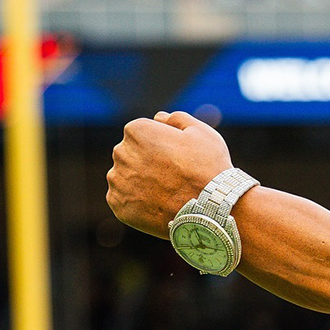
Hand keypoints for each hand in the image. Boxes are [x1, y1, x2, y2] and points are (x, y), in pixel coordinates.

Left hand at [106, 111, 232, 237]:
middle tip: (172, 180)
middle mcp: (121, 152)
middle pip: (130, 156)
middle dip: (147, 164)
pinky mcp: (119, 205)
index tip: (176, 161)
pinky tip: (156, 207)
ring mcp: (118, 180)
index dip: (161, 147)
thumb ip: (178, 119)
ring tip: (165, 196)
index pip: (141, 135)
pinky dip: (136, 204)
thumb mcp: (203, 134)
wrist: (210, 212)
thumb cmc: (209, 170)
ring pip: (125, 178)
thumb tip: (159, 118)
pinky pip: (123, 201)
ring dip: (140, 184)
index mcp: (137, 130)